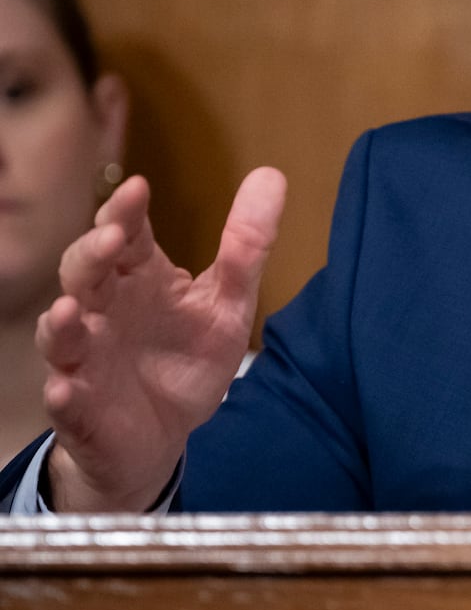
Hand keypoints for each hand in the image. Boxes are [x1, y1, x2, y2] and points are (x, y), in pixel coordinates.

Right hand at [36, 168, 286, 510]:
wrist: (165, 434)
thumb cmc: (188, 357)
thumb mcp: (228, 302)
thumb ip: (246, 246)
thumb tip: (271, 175)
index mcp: (139, 277)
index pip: (126, 234)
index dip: (126, 211)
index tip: (139, 188)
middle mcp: (103, 309)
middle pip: (84, 272)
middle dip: (92, 253)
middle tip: (112, 236)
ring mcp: (85, 357)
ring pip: (60, 333)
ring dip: (60, 322)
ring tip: (68, 309)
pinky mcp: (79, 406)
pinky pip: (63, 398)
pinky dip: (63, 392)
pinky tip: (65, 388)